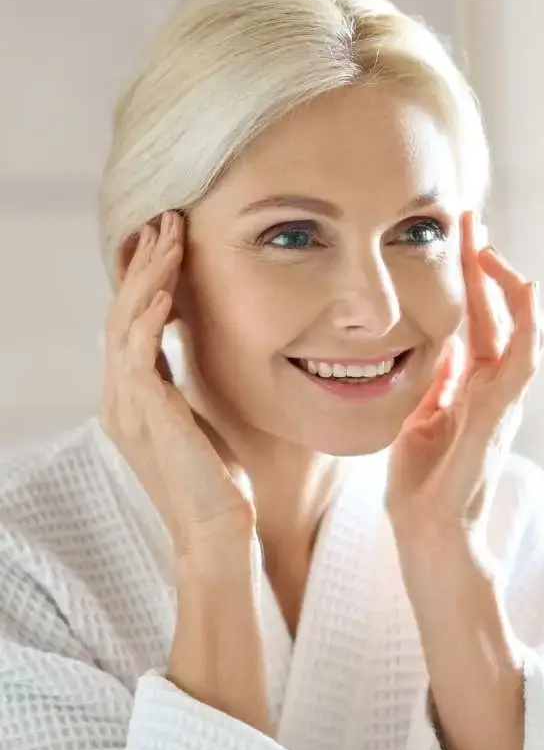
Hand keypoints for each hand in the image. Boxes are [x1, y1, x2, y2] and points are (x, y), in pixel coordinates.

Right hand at [101, 211, 254, 554]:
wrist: (217, 529)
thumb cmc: (217, 478)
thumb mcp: (198, 418)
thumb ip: (185, 386)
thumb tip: (193, 352)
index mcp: (131, 395)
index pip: (131, 321)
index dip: (144, 277)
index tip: (165, 240)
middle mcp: (120, 397)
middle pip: (122, 312)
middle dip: (143, 264)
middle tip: (164, 220)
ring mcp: (127, 407)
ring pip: (126, 324)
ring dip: (149, 278)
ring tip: (169, 237)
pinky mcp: (146, 418)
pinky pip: (138, 357)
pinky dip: (150, 321)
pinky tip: (167, 293)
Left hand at [386, 213, 543, 570]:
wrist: (428, 534)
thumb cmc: (423, 485)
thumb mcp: (422, 418)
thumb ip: (439, 383)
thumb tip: (445, 346)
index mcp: (474, 387)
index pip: (481, 319)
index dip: (472, 277)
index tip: (457, 235)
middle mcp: (495, 388)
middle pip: (503, 314)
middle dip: (488, 265)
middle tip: (469, 219)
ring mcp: (503, 402)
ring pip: (524, 330)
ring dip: (507, 284)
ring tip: (486, 245)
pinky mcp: (500, 417)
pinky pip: (524, 362)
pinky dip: (528, 324)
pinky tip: (524, 288)